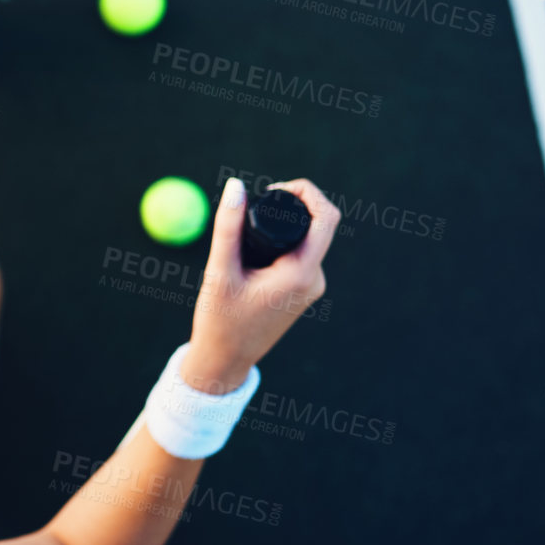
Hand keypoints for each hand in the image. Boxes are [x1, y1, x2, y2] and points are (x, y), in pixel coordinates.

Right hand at [182, 177, 340, 392]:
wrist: (225, 361)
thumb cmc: (219, 320)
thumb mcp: (219, 270)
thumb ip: (227, 225)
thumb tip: (236, 184)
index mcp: (301, 274)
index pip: (326, 217)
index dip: (306, 192)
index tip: (273, 189)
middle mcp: (314, 279)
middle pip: (318, 225)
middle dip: (290, 207)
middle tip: (254, 207)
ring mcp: (312, 287)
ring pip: (308, 240)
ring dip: (284, 228)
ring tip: (248, 238)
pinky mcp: (303, 292)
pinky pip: (300, 256)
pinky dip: (282, 245)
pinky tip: (254, 257)